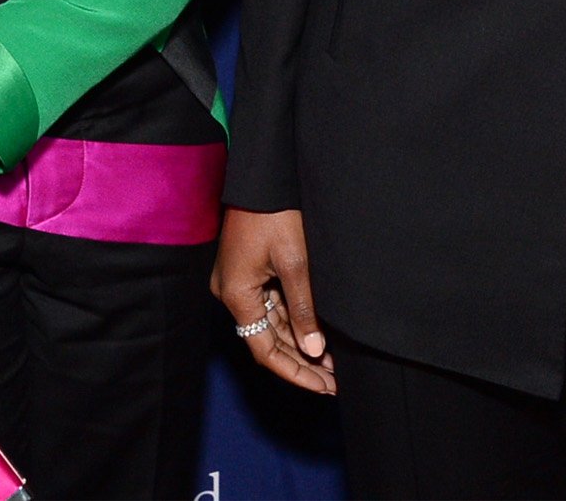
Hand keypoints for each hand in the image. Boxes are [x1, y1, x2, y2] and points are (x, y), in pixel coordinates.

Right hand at [212, 206, 333, 394]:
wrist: (261, 177)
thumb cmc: (275, 214)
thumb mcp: (295, 264)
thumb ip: (304, 310)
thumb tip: (314, 350)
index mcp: (237, 295)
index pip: (265, 351)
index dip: (296, 372)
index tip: (324, 387)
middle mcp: (231, 293)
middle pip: (266, 341)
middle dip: (300, 362)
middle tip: (334, 381)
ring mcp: (236, 283)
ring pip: (269, 325)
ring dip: (297, 343)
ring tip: (331, 362)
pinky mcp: (245, 272)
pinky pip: (268, 306)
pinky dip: (291, 322)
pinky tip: (315, 333)